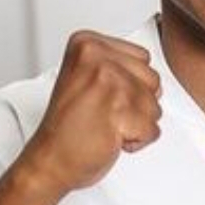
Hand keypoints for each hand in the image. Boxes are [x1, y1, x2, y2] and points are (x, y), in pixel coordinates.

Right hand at [20, 31, 161, 195]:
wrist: (49, 160)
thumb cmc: (68, 127)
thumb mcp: (86, 77)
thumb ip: (117, 65)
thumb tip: (150, 73)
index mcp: (87, 44)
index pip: (142, 58)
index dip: (130, 85)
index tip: (103, 96)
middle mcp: (96, 58)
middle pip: (152, 80)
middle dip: (136, 104)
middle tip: (104, 113)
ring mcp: (108, 82)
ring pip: (154, 105)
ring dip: (136, 123)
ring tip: (106, 124)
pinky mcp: (119, 110)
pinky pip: (153, 129)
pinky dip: (137, 141)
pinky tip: (111, 137)